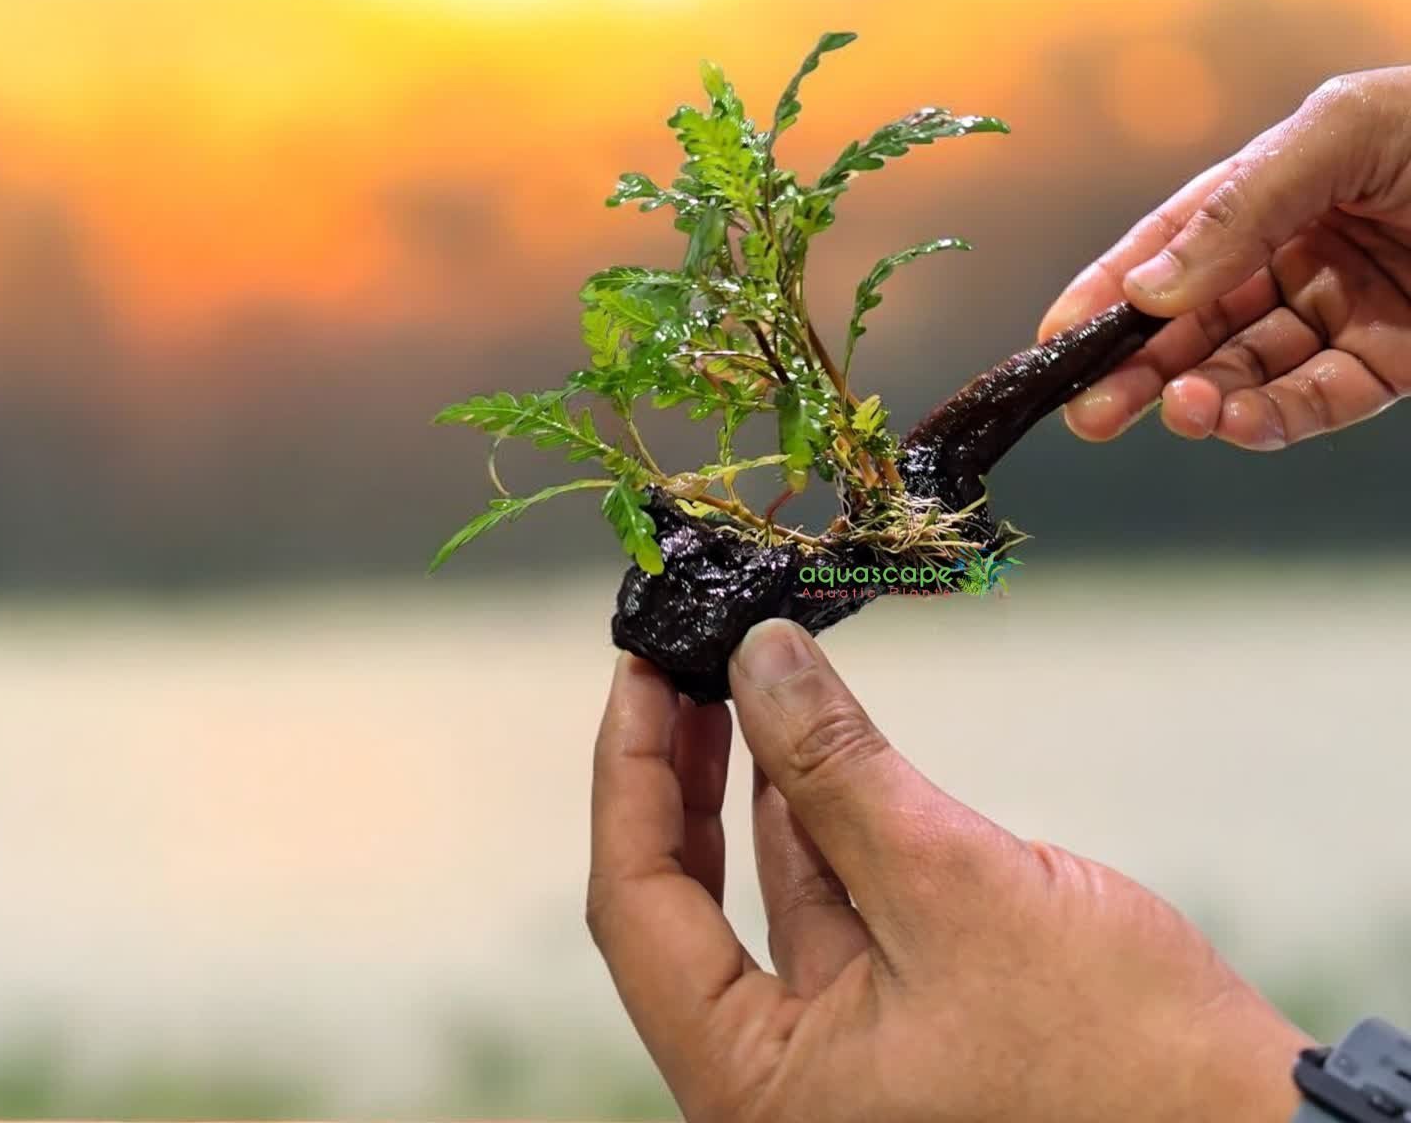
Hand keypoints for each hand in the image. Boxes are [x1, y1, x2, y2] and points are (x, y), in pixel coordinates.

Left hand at [588, 620, 1307, 1122]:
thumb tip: (757, 661)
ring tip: (743, 682)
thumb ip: (838, 772)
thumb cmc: (1113, 1060)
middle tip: (671, 672)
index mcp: (759, 1087)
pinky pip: (837, 902)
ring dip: (757, 784)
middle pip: (686, 904)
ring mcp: (846, 1053)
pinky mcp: (908, 1017)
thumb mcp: (954, 888)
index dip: (628, 778)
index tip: (634, 677)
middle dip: (677, 780)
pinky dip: (824, 819)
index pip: (640, 909)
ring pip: (770, 893)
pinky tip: (811, 747)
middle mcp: (785, 1081)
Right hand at [1039, 67, 1410, 447]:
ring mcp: (1344, 311)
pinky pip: (1315, 401)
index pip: (1169, 245)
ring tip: (1176, 411)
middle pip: (1195, 320)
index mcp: (1275, 186)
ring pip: (1246, 369)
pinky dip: (1268, 418)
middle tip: (1090, 409)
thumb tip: (1148, 287)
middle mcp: (1298, 251)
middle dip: (1137, 364)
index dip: (1106, 291)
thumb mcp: (1345, 131)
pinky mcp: (1394, 365)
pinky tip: (1230, 420)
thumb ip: (1242, 206)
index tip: (1053, 339)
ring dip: (1200, 396)